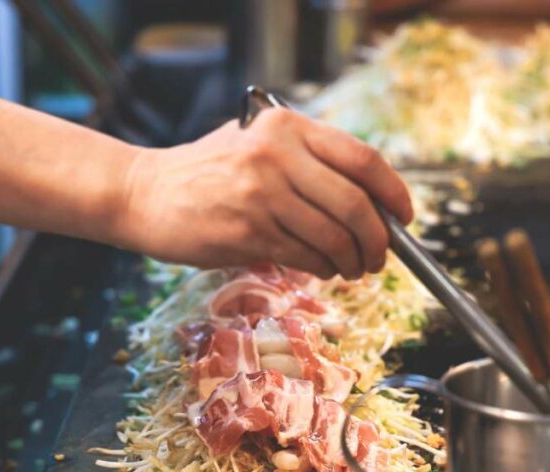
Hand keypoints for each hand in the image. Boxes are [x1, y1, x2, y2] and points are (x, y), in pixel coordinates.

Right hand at [117, 109, 412, 278]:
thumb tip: (373, 200)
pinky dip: (322, 268)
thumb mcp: (258, 144)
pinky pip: (304, 257)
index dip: (394, 193)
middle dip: (378, 239)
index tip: (404, 217)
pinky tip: (321, 267)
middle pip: (356, 204)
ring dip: (352, 260)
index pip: (363, 159)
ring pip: (333, 237)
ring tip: (351, 267)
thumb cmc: (208, 172)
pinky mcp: (246, 231)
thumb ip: (309, 161)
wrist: (145, 193)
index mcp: (286, 126)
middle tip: (380, 256)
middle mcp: (275, 154)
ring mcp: (260, 194)